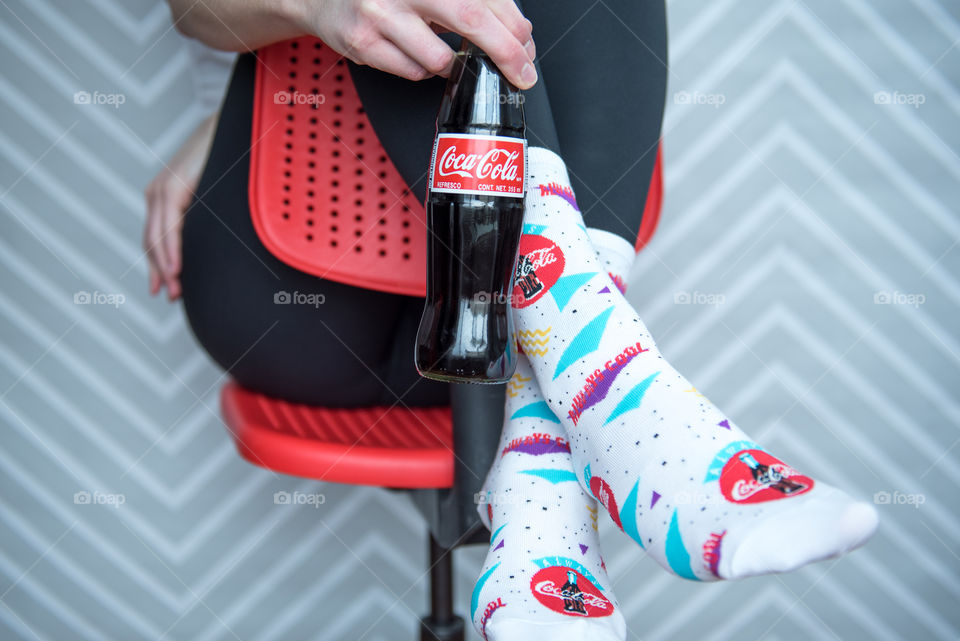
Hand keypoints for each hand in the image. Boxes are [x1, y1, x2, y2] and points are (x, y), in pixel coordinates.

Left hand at [143, 113, 216, 300]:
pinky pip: (169, 225)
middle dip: (161, 273)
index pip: (156, 239)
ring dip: (165, 266)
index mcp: (163, 198)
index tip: (166, 291)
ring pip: (157, 237)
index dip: (159, 267)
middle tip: (170, 297)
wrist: (229, 126)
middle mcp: (157, 194)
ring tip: (174, 289)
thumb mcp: (213, 193)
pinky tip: (176, 267)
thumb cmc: (226, 159)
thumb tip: (215, 243)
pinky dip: (171, 248)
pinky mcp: (173, 185)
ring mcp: (162, 188)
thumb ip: (205, 214)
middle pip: (152, 242)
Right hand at [296, 0, 536, 87]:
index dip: (514, 25)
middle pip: (471, 19)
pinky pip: (412, 72)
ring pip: (440, 57)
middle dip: (505, 52)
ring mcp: (381, 13)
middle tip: (522, 73)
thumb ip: (471, 0)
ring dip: (453, 65)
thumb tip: (518, 32)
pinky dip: (423, 69)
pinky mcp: (363, 42)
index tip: (527, 46)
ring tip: (445, 53)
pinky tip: (414, 53)